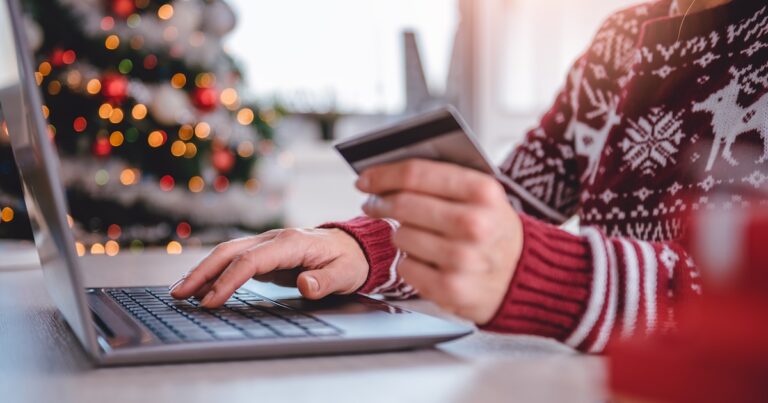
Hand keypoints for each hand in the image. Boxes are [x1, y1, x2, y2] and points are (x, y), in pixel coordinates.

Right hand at [169, 228, 368, 306]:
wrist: (354, 247)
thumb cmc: (349, 260)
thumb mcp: (346, 274)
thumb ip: (325, 281)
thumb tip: (306, 284)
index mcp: (292, 242)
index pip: (251, 261)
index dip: (229, 280)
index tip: (211, 300)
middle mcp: (275, 238)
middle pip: (230, 251)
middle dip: (202, 272)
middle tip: (179, 294)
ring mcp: (268, 243)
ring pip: (228, 253)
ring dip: (203, 271)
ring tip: (180, 291)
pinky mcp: (265, 253)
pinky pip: (235, 260)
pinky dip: (215, 271)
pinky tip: (201, 286)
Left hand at [358, 159, 522, 324]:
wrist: (525, 277)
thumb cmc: (494, 230)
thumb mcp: (484, 196)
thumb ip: (443, 179)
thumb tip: (389, 172)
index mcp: (483, 191)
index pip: (416, 174)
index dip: (382, 175)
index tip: (365, 179)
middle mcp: (474, 224)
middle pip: (402, 205)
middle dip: (380, 203)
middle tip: (374, 205)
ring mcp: (462, 259)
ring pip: (400, 236)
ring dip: (400, 234)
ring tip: (416, 235)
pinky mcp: (450, 289)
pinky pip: (405, 267)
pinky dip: (409, 262)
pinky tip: (426, 260)